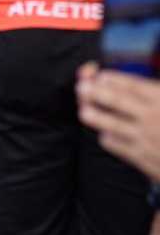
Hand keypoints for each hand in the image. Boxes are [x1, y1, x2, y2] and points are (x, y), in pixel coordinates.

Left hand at [77, 62, 159, 181]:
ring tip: (85, 111)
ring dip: (95, 116)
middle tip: (81, 88)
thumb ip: (149, 91)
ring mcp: (147, 139)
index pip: (132, 85)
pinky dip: (108, 137)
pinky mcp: (143, 159)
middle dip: (95, 92)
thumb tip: (117, 81)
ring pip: (111, 124)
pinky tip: (106, 133)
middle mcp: (154, 118)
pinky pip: (116, 145)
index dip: (112, 79)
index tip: (99, 75)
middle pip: (117, 101)